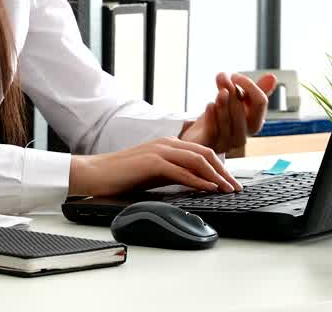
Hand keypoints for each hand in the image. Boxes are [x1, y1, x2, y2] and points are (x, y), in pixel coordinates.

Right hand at [68, 137, 241, 197]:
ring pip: (197, 159)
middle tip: (236, 188)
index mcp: (169, 143)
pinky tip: (208, 188)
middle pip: (206, 153)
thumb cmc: (123, 175)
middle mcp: (167, 142)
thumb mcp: (156, 173)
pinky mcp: (151, 162)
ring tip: (227, 190)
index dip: (221, 167)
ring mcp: (159, 150)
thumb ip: (176, 174)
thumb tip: (198, 184)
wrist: (96, 173)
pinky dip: (197, 180)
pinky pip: (181, 170)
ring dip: (216, 176)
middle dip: (224, 171)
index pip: (203, 152)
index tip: (231, 183)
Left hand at [180, 72, 277, 154]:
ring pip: (226, 121)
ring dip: (222, 103)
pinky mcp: (210, 145)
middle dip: (232, 92)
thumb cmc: (222, 117)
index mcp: (254, 123)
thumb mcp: (238, 102)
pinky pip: (213, 131)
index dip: (249, 85)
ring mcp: (226, 143)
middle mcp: (242, 135)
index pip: (260, 102)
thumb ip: (253, 90)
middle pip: (241, 111)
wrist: (200, 137)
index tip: (235, 76)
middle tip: (222, 77)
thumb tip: (272, 76)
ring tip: (218, 90)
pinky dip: (211, 116)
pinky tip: (209, 105)